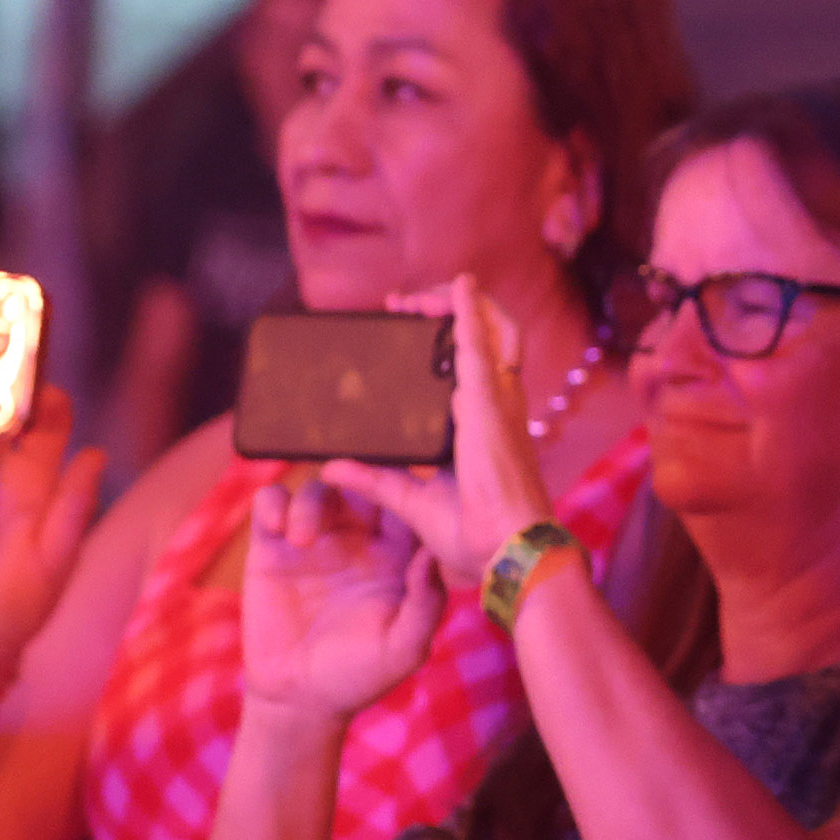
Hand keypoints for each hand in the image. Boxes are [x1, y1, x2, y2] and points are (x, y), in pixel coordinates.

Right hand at [236, 478, 441, 719]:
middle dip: (356, 477)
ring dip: (311, 501)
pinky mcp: (272, 545)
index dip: (405, 488)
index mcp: (397, 556)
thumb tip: (433, 554)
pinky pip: (272, 501)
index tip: (397, 484)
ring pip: (319, 489)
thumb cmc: (360, 675)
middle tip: (344, 483)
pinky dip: (273, 502)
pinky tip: (278, 530)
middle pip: (362, 485)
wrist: (299, 698)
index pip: (406, 506)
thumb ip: (425, 603)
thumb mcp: (404, 647)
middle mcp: (359, 540)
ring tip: (301, 539)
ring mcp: (315, 539)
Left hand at [325, 281, 553, 585]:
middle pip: (484, 335)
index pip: (472, 363)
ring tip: (418, 297)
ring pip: (488, 329)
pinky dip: (469, 312)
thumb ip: (376, 480)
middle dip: (446, 310)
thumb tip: (333, 468)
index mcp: (485, 424)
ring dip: (454, 304)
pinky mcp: (487, 405)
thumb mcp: (412, 501)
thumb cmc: (476, 534)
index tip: (406, 323)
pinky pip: (479, 345)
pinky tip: (459, 287)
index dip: (447, 334)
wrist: (506, 552)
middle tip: (403, 304)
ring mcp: (496, 401)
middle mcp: (496, 405)